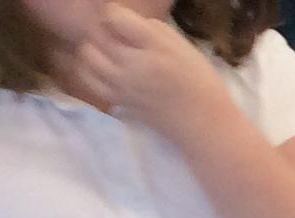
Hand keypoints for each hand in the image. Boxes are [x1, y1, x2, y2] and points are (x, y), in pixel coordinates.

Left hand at [72, 3, 232, 141]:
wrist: (206, 125)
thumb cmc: (201, 84)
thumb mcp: (185, 48)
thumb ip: (154, 30)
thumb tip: (126, 23)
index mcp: (154, 48)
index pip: (114, 16)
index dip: (117, 15)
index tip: (125, 23)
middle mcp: (133, 66)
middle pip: (97, 34)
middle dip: (103, 30)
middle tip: (116, 36)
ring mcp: (122, 86)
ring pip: (87, 55)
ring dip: (93, 48)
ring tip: (107, 51)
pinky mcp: (117, 101)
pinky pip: (89, 80)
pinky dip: (88, 70)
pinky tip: (101, 69)